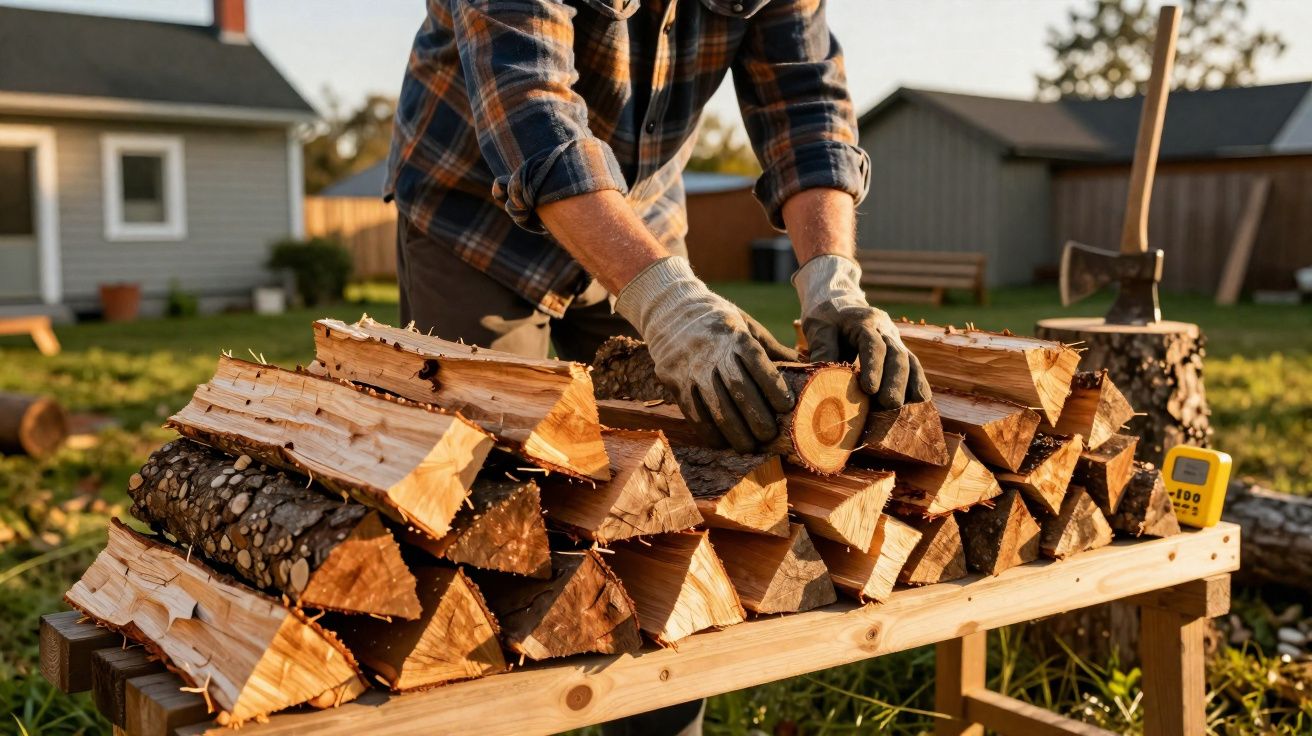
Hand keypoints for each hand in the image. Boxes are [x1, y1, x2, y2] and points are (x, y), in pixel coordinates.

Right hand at [616, 257, 795, 450]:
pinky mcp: (675, 381)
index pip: (758, 364)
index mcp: (735, 336)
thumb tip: (805, 367)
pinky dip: (709, 431)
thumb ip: (772, 349)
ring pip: (715, 406)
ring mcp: (691, 368)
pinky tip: (722, 442)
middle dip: (756, 417)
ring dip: (734, 431)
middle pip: (738, 390)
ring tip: (749, 446)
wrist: (670, 309)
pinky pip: (693, 412)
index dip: (773, 387)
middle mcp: (712, 353)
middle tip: (770, 435)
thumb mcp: (746, 325)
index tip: (786, 406)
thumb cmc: (718, 320)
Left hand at [793, 255, 931, 408]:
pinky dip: (918, 381)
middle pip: (896, 354)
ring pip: (909, 359)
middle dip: (895, 380)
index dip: (873, 367)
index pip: (873, 344)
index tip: (870, 389)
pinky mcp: (899, 350)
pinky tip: (920, 398)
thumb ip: (822, 349)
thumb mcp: (819, 328)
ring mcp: (895, 339)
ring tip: (904, 406)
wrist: (841, 305)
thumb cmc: (828, 319)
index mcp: (863, 322)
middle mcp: (884, 330)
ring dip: (909, 383)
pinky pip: (913, 364)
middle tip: (889, 403)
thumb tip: (821, 377)